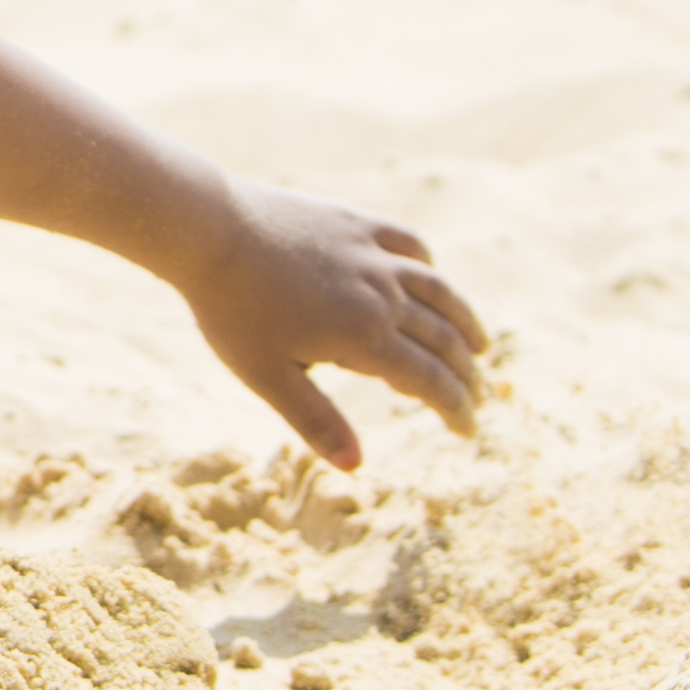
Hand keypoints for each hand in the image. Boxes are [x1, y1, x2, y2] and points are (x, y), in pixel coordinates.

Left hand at [176, 181, 489, 470]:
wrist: (209, 230)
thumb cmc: (230, 309)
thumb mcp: (266, 375)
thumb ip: (315, 420)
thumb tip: (356, 467)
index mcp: (364, 337)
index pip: (429, 381)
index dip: (455, 409)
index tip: (467, 431)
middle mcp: (382, 295)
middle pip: (443, 339)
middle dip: (466, 374)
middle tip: (476, 397)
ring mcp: (372, 255)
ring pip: (438, 290)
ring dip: (464, 321)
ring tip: (480, 344)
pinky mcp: (355, 222)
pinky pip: (408, 244)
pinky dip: (428, 265)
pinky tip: (431, 276)